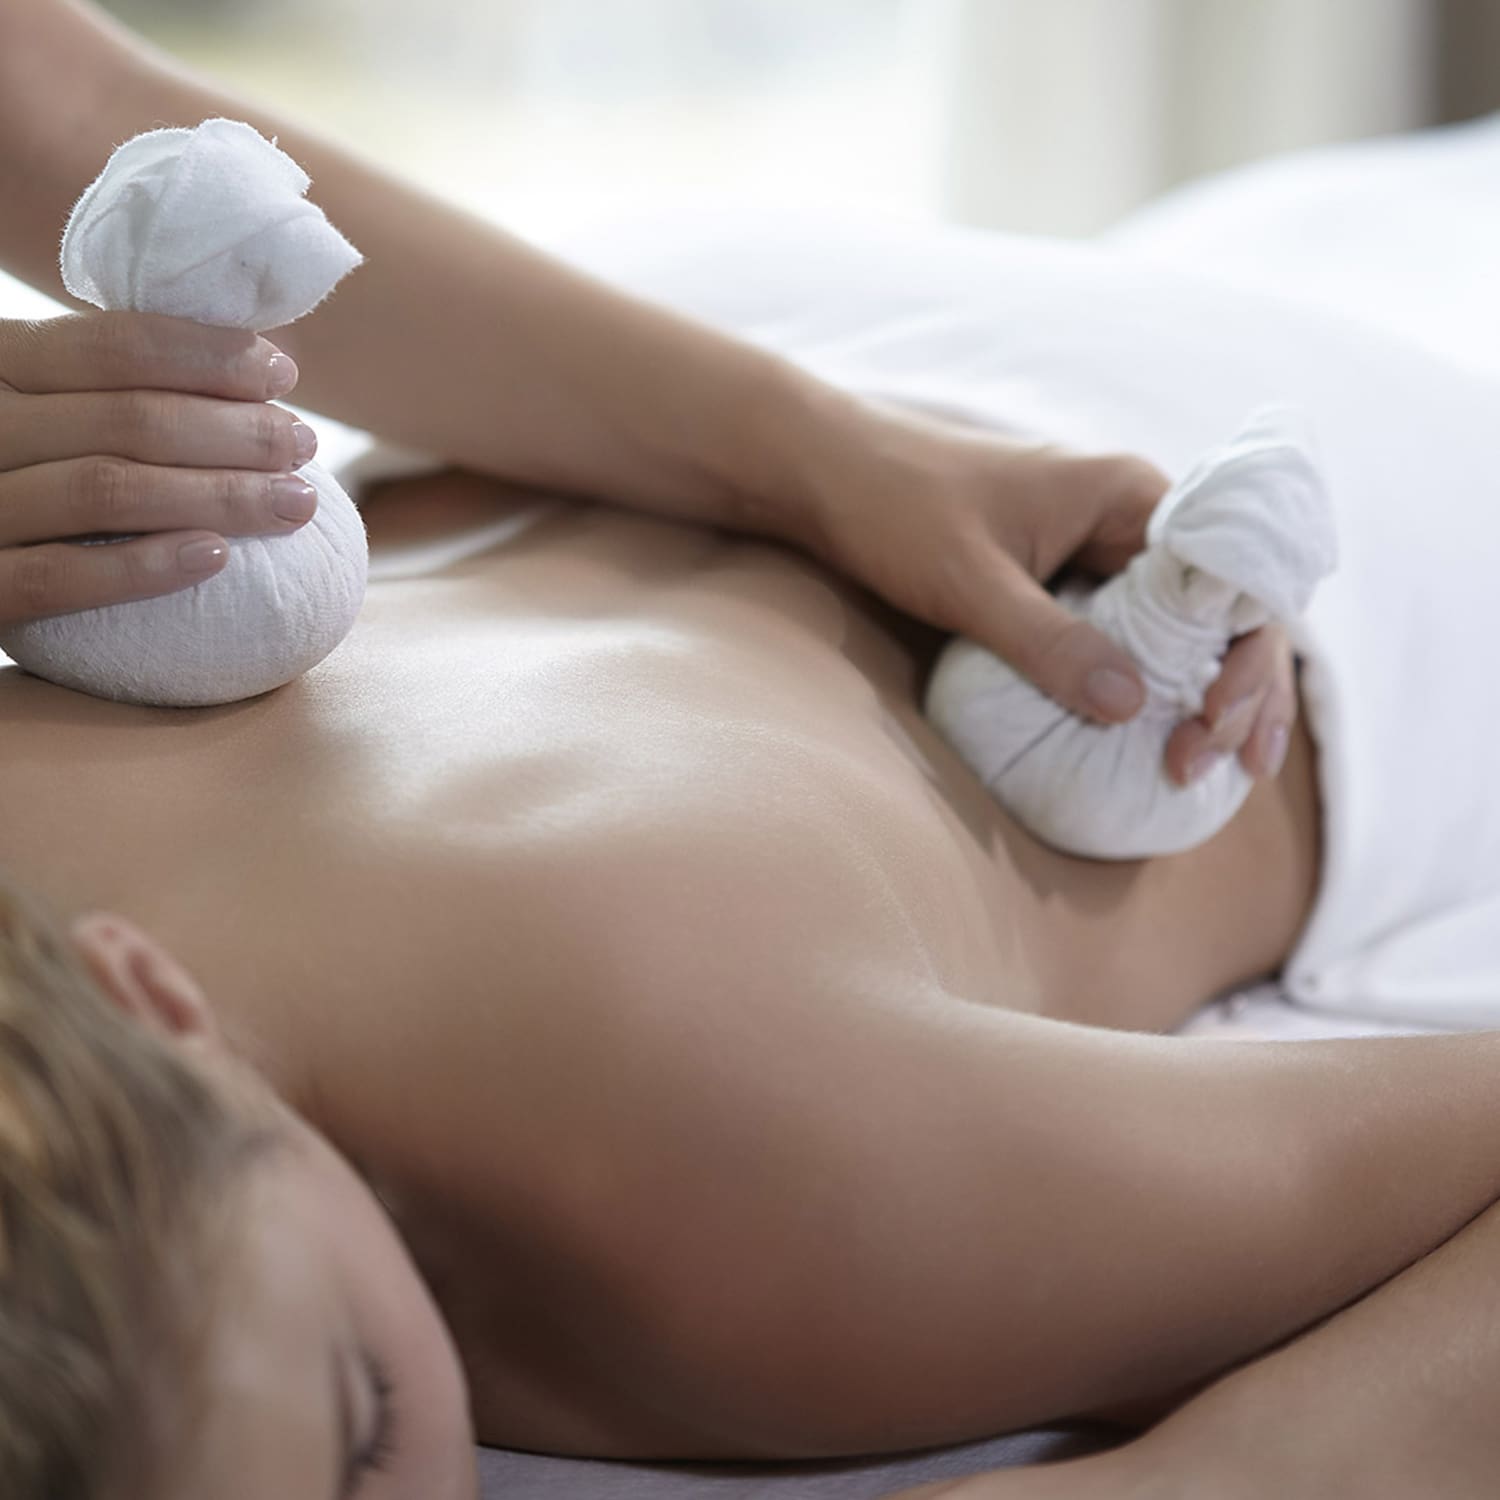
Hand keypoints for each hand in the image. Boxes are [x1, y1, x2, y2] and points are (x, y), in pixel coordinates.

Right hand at [0, 312, 318, 625]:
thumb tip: (256, 363)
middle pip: (127, 419)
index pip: (111, 345)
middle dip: (235, 430)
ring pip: (105, 489)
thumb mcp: (47, 408)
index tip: (282, 376)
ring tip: (293, 502)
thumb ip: (112, 385)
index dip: (209, 357)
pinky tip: (217, 556)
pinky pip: (60, 576)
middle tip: (302, 446)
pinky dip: (143, 566)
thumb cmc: (22, 472)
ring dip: (218, 496)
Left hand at [793, 395, 1294, 780]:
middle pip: (1225, 611)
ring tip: (1198, 768)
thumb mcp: (970, 581)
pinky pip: (1132, 636)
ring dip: (1203, 695)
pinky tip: (1154, 740)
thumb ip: (1047, 641)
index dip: (1248, 658)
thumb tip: (1134, 707)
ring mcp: (1101, 552)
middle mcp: (1131, 519)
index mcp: (1131, 496)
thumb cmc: (896, 507)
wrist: (830, 474)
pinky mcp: (1066, 581)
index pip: (1235, 579)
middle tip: (1210, 767)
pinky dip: (1152, 686)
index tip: (1218, 724)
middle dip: (1237, 690)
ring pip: (1184, 630)